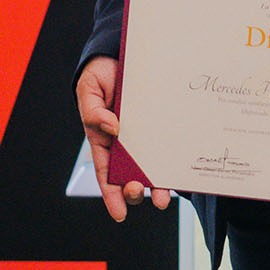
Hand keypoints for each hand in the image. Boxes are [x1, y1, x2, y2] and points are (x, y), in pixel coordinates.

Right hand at [75, 55, 169, 221]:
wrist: (120, 55)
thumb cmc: (100, 75)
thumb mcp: (89, 91)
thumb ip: (94, 112)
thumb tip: (111, 129)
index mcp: (103, 140)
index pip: (106, 174)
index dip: (111, 196)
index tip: (119, 214)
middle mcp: (125, 144)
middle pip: (129, 176)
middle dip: (134, 192)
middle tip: (140, 193)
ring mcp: (146, 136)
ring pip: (152, 167)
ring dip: (157, 186)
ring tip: (162, 197)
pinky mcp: (162, 125)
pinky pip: (169, 145)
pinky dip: (174, 160)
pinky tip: (180, 170)